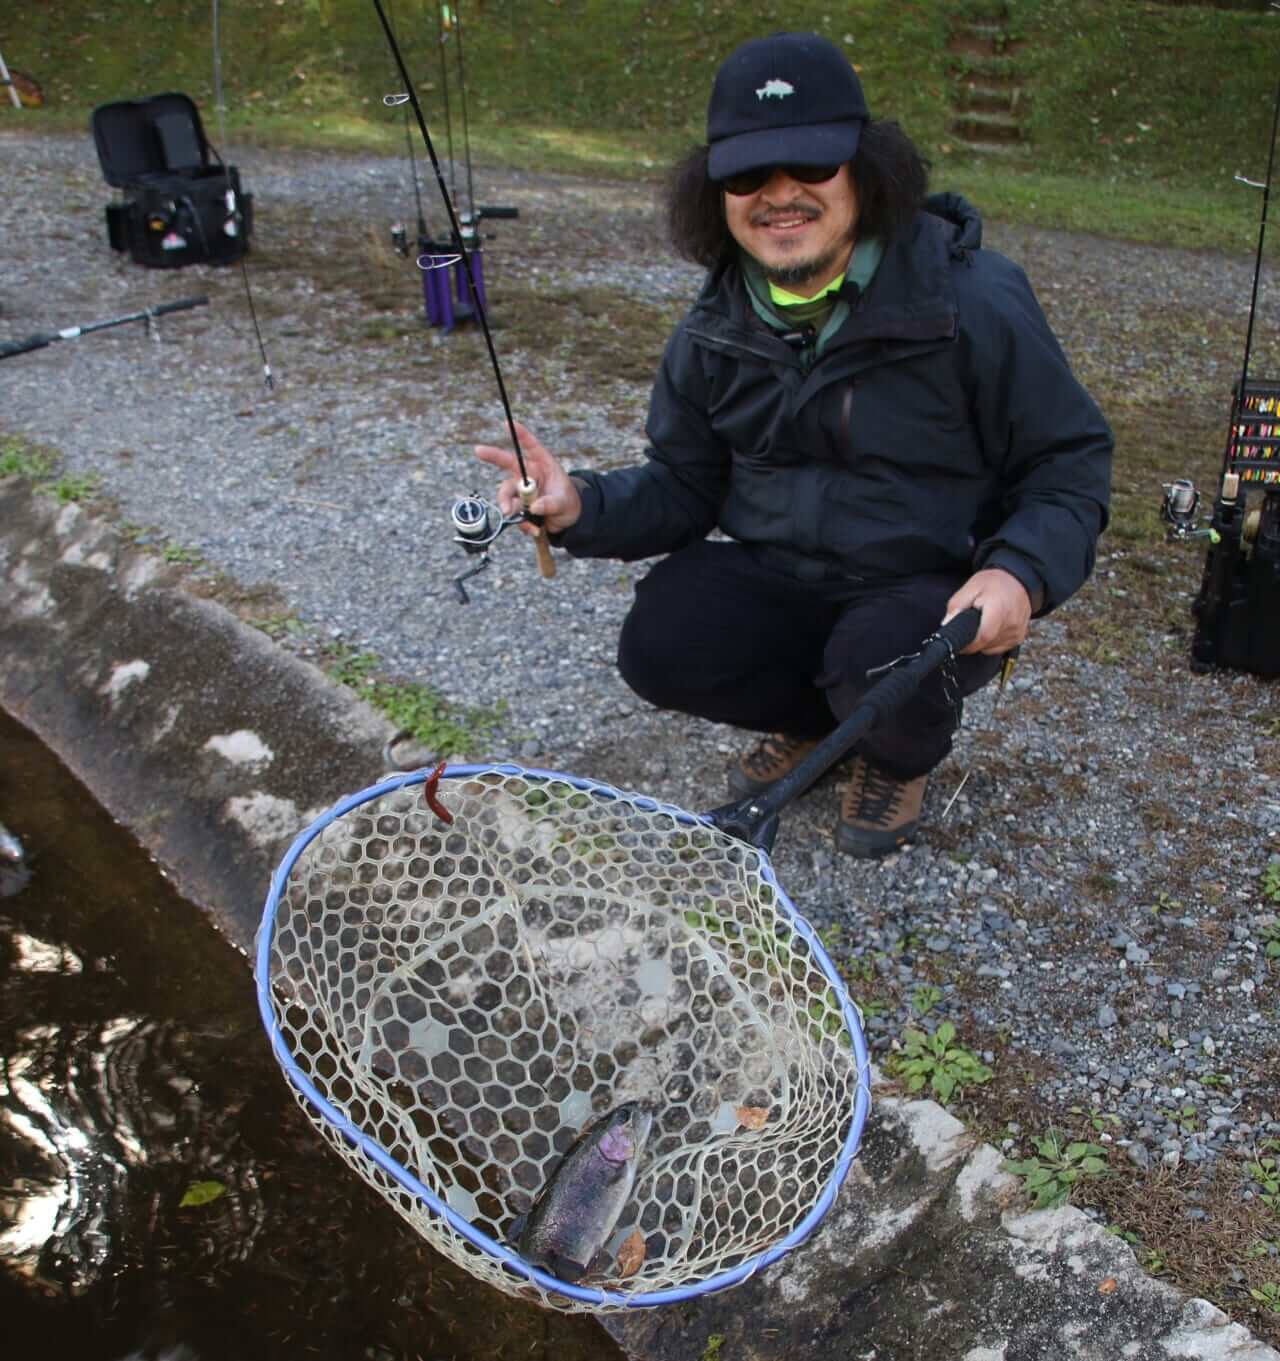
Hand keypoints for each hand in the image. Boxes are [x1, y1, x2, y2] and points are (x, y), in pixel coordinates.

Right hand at [474, 421, 582, 535]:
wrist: (566, 521)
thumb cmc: (568, 503)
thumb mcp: (564, 503)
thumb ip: (550, 504)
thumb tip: (534, 507)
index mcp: (544, 465)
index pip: (532, 446)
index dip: (520, 435)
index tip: (508, 423)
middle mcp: (529, 474)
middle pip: (507, 463)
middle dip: (492, 455)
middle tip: (478, 450)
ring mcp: (521, 489)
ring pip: (506, 493)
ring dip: (508, 505)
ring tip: (519, 517)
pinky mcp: (517, 505)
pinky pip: (512, 512)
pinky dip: (521, 522)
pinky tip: (535, 528)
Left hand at [944, 569, 1033, 654]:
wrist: (1018, 580)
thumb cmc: (994, 583)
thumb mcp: (971, 587)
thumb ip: (957, 605)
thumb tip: (947, 623)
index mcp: (998, 610)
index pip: (983, 637)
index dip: (968, 643)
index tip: (959, 640)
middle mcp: (1010, 623)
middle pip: (985, 644)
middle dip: (971, 640)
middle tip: (968, 627)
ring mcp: (1016, 632)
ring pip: (990, 648)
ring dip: (980, 641)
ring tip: (981, 623)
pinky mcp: (1018, 637)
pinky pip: (998, 648)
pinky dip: (990, 643)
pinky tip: (990, 628)